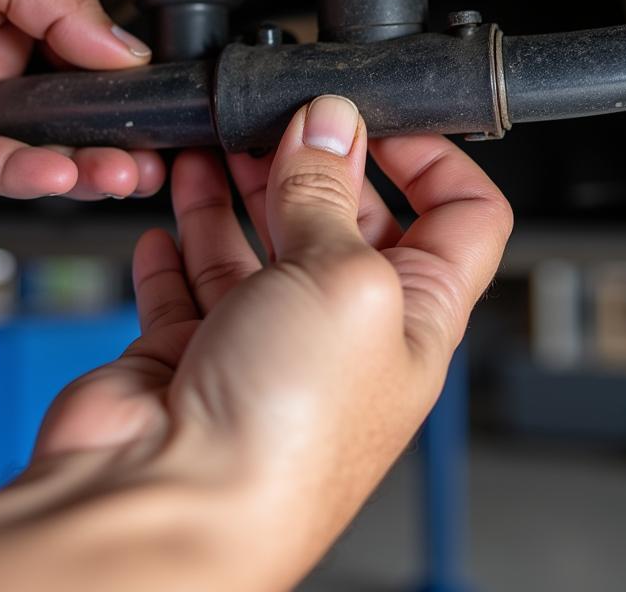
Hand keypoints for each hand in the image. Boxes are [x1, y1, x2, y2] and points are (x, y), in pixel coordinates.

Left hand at [0, 0, 163, 199]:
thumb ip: (67, 8)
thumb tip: (127, 49)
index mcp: (9, 16)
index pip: (79, 65)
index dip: (116, 89)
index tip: (156, 105)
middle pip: (55, 119)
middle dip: (108, 143)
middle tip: (151, 157)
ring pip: (20, 150)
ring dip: (75, 166)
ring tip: (122, 171)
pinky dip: (18, 170)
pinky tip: (60, 170)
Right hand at [0, 97, 510, 591]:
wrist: (171, 509)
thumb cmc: (284, 436)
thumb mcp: (339, 277)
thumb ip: (329, 192)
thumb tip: (327, 125)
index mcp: (407, 317)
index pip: (457, 220)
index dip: (428, 159)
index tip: (378, 116)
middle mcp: (336, 330)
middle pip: (337, 220)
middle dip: (310, 161)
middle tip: (276, 120)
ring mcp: (258, 341)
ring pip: (252, 242)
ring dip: (234, 189)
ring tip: (212, 146)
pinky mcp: (187, 352)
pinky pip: (184, 283)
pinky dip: (176, 246)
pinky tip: (168, 220)